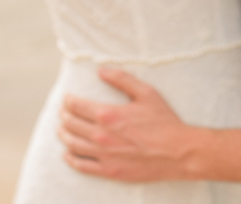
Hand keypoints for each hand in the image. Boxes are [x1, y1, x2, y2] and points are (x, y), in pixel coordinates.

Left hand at [59, 68, 200, 181]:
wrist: (178, 152)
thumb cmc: (164, 121)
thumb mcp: (146, 93)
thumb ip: (122, 79)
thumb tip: (101, 70)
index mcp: (108, 114)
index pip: (76, 105)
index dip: (68, 100)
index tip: (68, 98)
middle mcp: (101, 135)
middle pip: (71, 124)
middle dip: (64, 115)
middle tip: (64, 111)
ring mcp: (104, 155)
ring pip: (72, 144)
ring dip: (63, 134)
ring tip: (62, 129)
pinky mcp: (109, 170)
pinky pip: (82, 165)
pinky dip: (70, 159)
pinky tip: (67, 154)